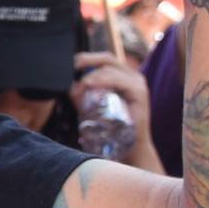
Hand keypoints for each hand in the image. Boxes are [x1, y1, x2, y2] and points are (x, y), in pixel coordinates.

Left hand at [73, 51, 158, 169]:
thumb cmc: (113, 129)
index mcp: (123, 76)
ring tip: (80, 85)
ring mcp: (138, 84)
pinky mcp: (140, 93)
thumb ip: (82, 96)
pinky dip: (103, 80)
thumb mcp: (93, 108)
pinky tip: (90, 84)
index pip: (103, 59)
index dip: (86, 58)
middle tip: (71, 67)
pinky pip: (120, 81)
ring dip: (92, 74)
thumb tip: (68, 86)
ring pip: (111, 69)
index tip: (69, 64)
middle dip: (86, 60)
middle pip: (107, 58)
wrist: (130, 149)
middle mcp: (132, 76)